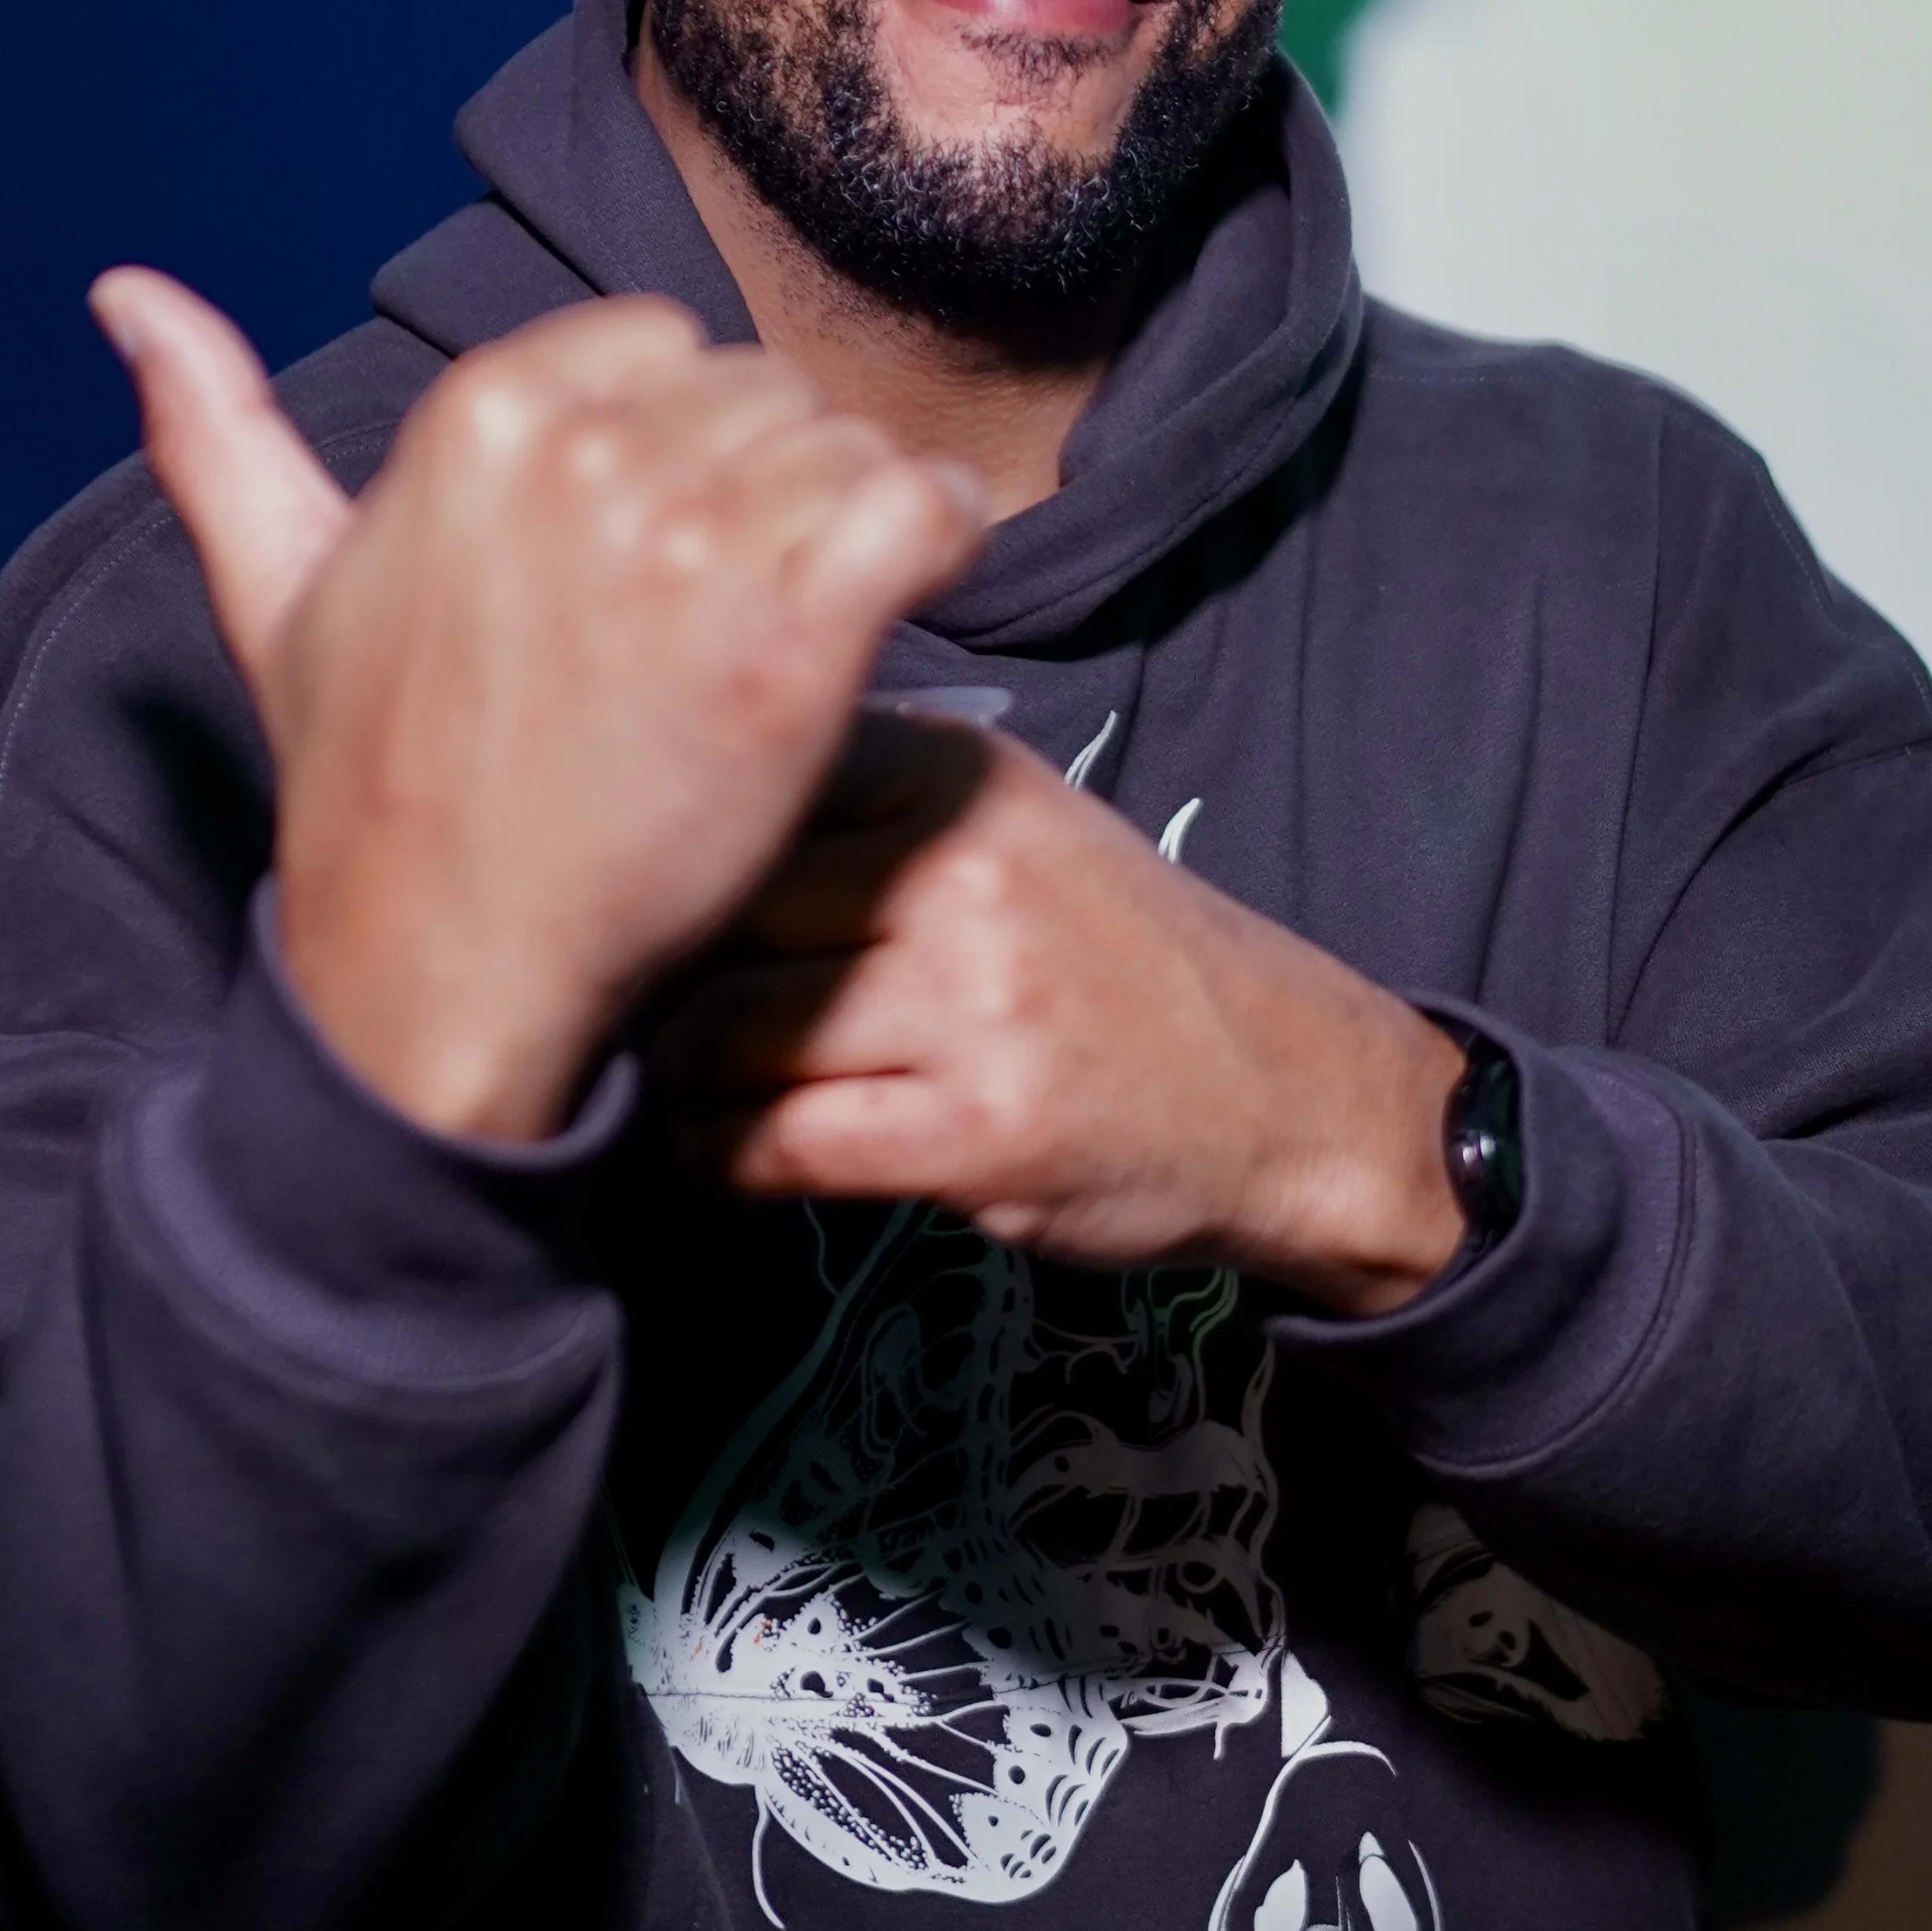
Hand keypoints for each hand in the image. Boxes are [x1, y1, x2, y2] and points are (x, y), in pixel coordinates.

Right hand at [89, 273, 988, 1140]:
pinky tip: (893, 608)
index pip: (663, 345)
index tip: (648, 560)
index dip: (676, 450)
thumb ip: (216, 429)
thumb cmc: (373, 786)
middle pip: (764, 394)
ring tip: (783, 638)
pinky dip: (937, 545)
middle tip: (714, 621)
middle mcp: (587, 453)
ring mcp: (694, 540)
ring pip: (848, 448)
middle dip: (764, 489)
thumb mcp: (275, 590)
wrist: (443, 966)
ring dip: (848, 531)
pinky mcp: (795, 632)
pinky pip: (925, 507)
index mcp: (479, 412)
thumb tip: (125, 292)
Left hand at [654, 723, 1469, 1315]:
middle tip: (652, 1013)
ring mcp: (976, 1003)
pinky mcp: (978, 1131)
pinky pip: (779, 1142)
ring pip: (732, 1029)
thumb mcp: (1017, 823)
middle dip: (668, 972)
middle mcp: (966, 871)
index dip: (677, 853)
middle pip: (724, 910)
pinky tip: (733, 1154)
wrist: (1287, 1092)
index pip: (751, 783)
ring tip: (691, 1090)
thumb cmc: (1119, 960)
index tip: (645, 898)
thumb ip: (870, 802)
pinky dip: (727, 1157)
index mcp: (962, 773)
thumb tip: (671, 818)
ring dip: (685, 1077)